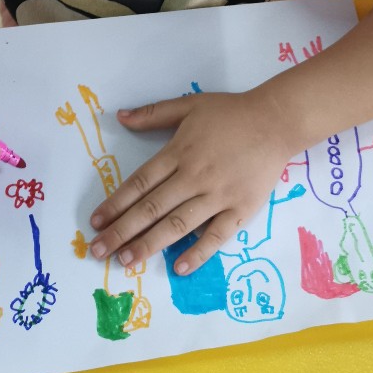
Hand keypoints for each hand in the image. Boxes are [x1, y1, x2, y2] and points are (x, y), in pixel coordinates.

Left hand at [88, 89, 291, 274]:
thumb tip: (120, 117)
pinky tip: (179, 268)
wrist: (276, 121)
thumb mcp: (189, 105)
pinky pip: (216, 236)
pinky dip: (198, 253)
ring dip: (150, 244)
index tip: (96, 221)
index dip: (116, 203)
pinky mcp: (241, 210)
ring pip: (178, 225)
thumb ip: (153, 113)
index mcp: (179, 152)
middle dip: (123, 231)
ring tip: (126, 261)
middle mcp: (194, 176)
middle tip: (99, 251)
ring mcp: (218, 196)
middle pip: (152, 208)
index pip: (140, 182)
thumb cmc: (231, 113)